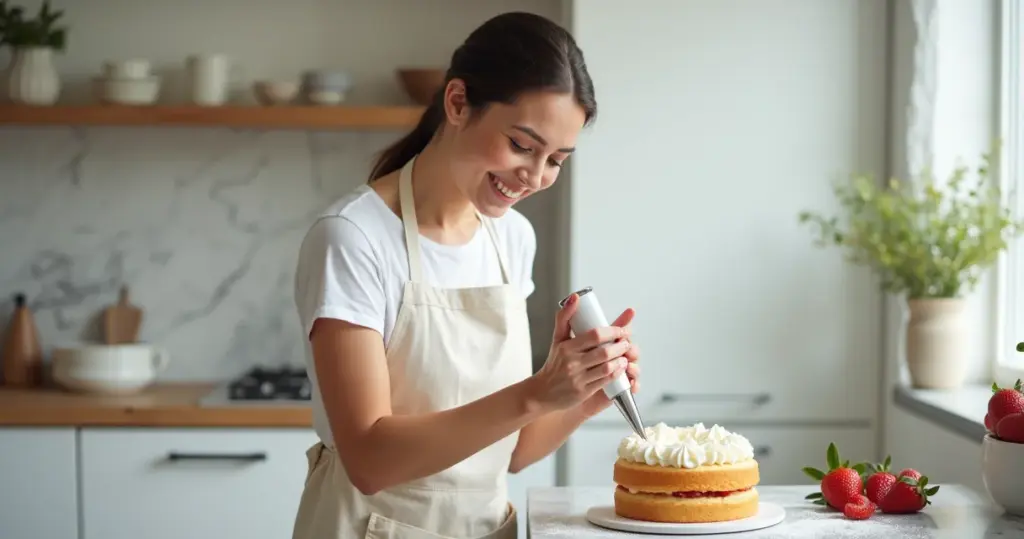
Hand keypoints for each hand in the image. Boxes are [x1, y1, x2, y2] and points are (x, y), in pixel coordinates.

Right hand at [528, 293, 631, 412]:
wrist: (542, 392)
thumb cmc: (554, 364)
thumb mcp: (557, 340)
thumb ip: (565, 318)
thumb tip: (575, 297)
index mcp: (567, 347)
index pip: (595, 335)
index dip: (614, 331)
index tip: (622, 330)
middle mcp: (572, 362)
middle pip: (604, 352)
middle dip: (621, 346)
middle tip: (626, 342)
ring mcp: (578, 378)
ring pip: (607, 367)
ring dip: (621, 361)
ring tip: (625, 356)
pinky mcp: (583, 392)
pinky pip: (605, 382)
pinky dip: (616, 374)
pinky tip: (620, 369)